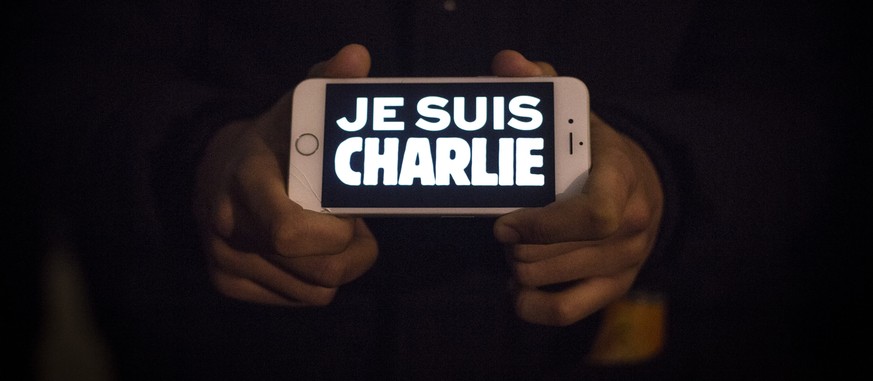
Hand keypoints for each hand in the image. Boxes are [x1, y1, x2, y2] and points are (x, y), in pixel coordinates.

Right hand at [193, 44, 377, 305]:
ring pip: (316, 291)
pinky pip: (300, 299)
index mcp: (245, 179)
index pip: (289, 231)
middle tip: (359, 227)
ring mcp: (225, 259)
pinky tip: (311, 250)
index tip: (351, 212)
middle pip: (318, 270)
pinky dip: (316, 280)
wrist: (215, 171)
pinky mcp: (228, 284)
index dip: (335, 233)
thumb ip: (329, 83)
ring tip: (334, 234)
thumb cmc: (274, 141)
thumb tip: (358, 57)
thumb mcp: (297, 110)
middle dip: (354, 252)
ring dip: (339, 266)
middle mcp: (228, 225)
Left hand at [492, 50, 663, 325]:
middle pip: (555, 254)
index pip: (593, 217)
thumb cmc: (597, 152)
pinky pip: (564, 312)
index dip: (541, 226)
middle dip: (516, 244)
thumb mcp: (577, 113)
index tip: (503, 224)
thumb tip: (508, 64)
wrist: (645, 188)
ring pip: (549, 279)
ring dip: (519, 265)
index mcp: (621, 180)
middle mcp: (632, 226)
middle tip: (505, 228)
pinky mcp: (615, 288)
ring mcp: (625, 261)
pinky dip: (530, 304)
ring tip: (516, 246)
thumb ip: (541, 83)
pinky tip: (518, 286)